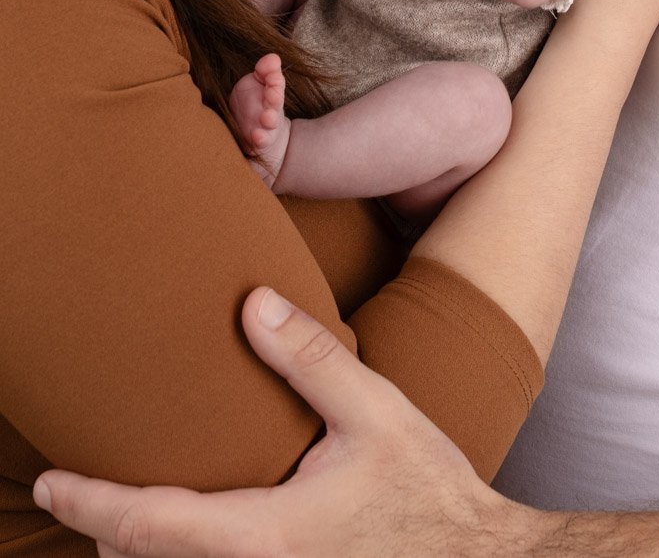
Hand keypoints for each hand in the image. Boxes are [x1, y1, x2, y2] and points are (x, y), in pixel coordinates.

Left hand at [33, 288, 528, 557]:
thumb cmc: (430, 495)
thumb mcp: (377, 412)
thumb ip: (313, 358)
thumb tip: (253, 303)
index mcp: (261, 536)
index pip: (144, 524)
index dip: (86, 502)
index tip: (48, 484)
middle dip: (110, 531)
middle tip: (85, 487)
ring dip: (146, 548)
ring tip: (131, 507)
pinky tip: (200, 528)